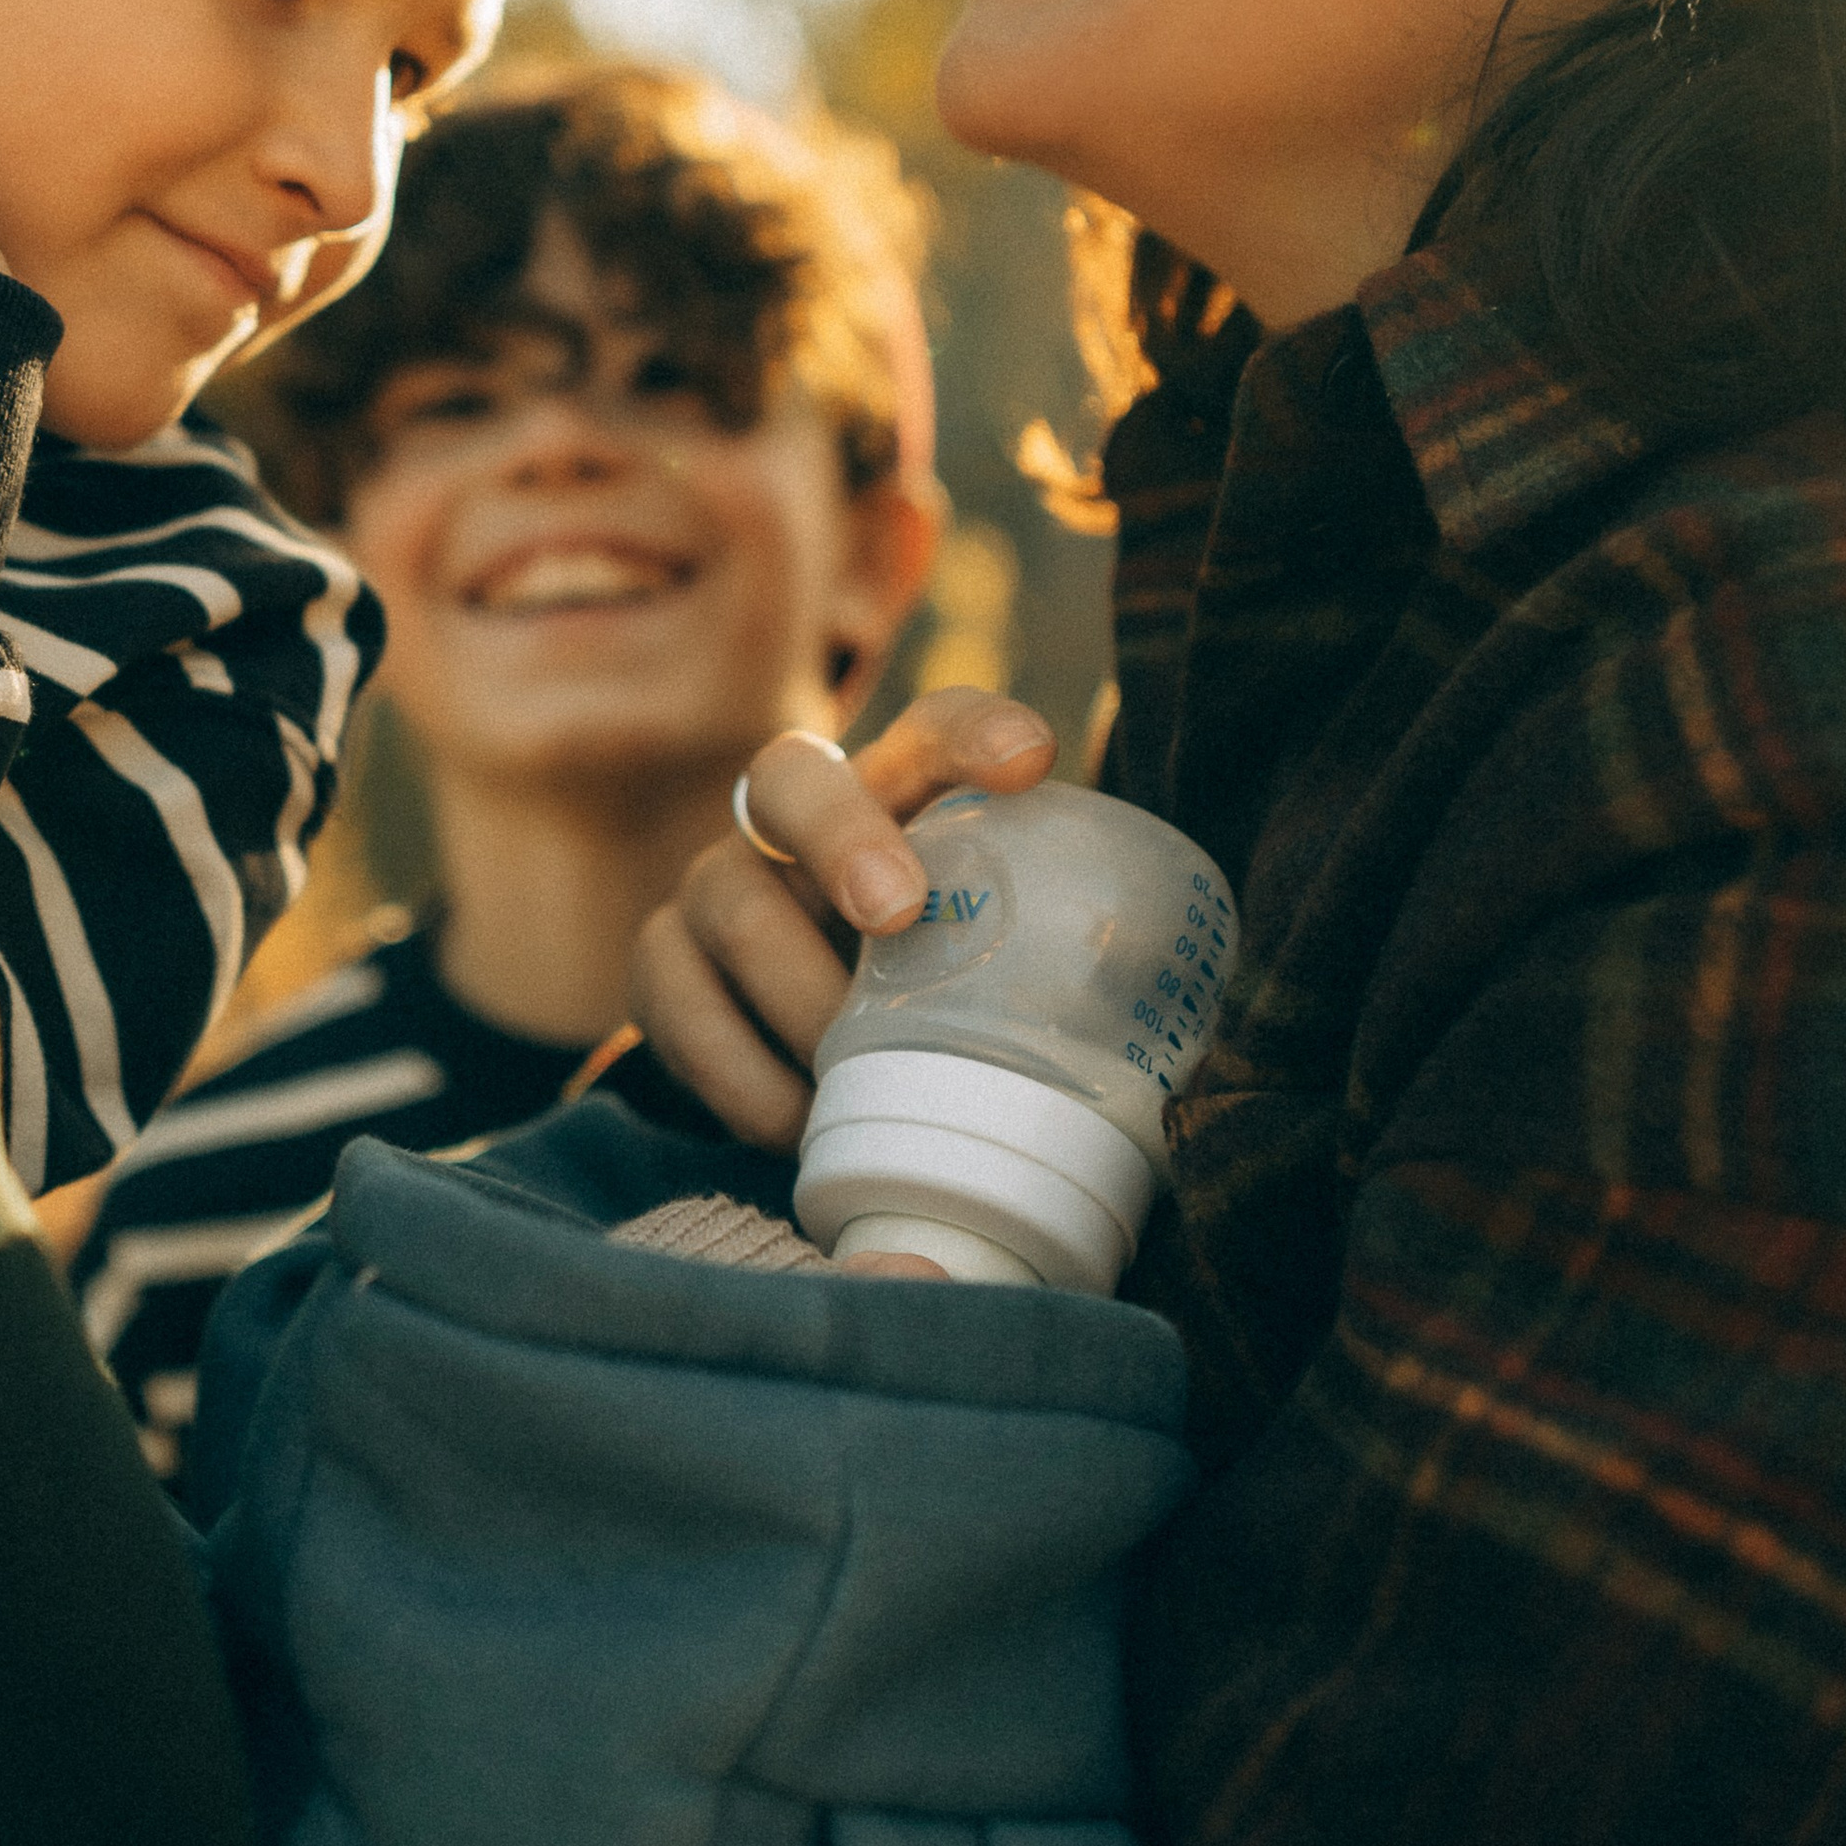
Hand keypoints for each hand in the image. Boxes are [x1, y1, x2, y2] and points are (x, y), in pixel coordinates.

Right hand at [631, 692, 1055, 1147]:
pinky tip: (793, 1119)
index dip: (978, 732)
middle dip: (841, 834)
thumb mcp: (1004, 964)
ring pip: (726, 896)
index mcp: (903, 796)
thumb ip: (1067, 974)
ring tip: (847, 1064)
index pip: (938, 727)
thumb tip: (1184, 1064)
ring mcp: (718, 885)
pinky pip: (671, 998)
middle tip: (894, 915)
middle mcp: (799, 820)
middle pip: (791, 774)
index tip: (1034, 764)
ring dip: (792, 989)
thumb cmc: (940, 999)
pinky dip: (735, 1068)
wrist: (801, 1043)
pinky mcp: (661, 963)